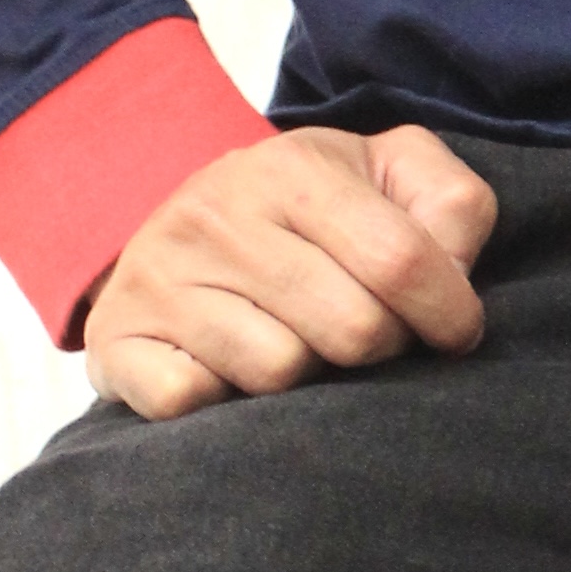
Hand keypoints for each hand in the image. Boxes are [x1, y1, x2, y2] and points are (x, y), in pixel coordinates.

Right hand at [83, 123, 497, 416]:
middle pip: (352, 329)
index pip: (399, 261)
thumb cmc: (308, 214)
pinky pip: (191, 401)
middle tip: (366, 335)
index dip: (447, 313)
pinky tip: (231, 372)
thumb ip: (451, 203)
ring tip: (298, 344)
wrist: (178, 226)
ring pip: (280, 372)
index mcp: (290, 168)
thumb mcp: (388, 176)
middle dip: (381, 347)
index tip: (454, 331)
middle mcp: (214, 215)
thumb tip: (454, 275)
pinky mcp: (116, 340)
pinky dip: (222, 403)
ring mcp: (158, 278)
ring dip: (307, 378)